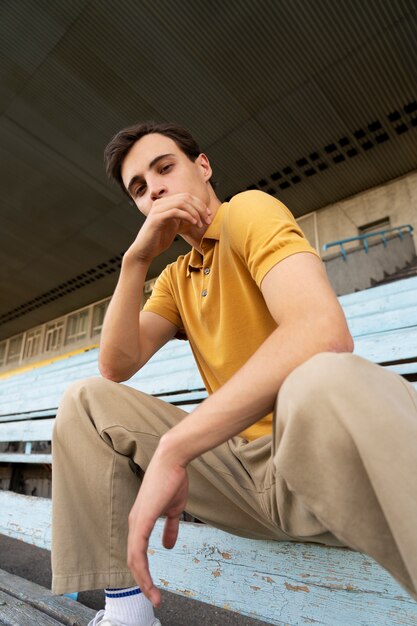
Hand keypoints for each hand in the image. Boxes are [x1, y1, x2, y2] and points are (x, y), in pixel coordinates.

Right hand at [127, 193, 211, 263]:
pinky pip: (175, 212)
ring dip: (195, 213)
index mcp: (165, 203)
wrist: (144, 251)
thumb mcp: (174, 226)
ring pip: (182, 203)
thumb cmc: (159, 240)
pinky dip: (187, 216)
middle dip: (200, 208)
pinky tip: (193, 223)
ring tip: (200, 224)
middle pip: (186, 197)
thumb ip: (182, 217)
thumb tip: (198, 213)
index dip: (200, 204)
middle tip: (207, 220)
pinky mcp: (156, 218)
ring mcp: (157, 209)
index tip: (208, 215)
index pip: (186, 196)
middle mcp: (160, 203)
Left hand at [127, 446, 188, 606]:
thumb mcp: (173, 509)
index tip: (155, 588)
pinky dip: (143, 569)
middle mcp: (134, 523)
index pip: (138, 553)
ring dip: (143, 580)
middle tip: (154, 598)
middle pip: (133, 560)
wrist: (173, 460)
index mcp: (140, 521)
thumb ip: (170, 528)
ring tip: (154, 596)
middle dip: (142, 582)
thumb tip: (168, 546)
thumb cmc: (173, 480)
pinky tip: (148, 581)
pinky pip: (138, 551)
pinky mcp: (141, 520)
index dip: (144, 572)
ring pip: (134, 559)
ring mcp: (136, 522)